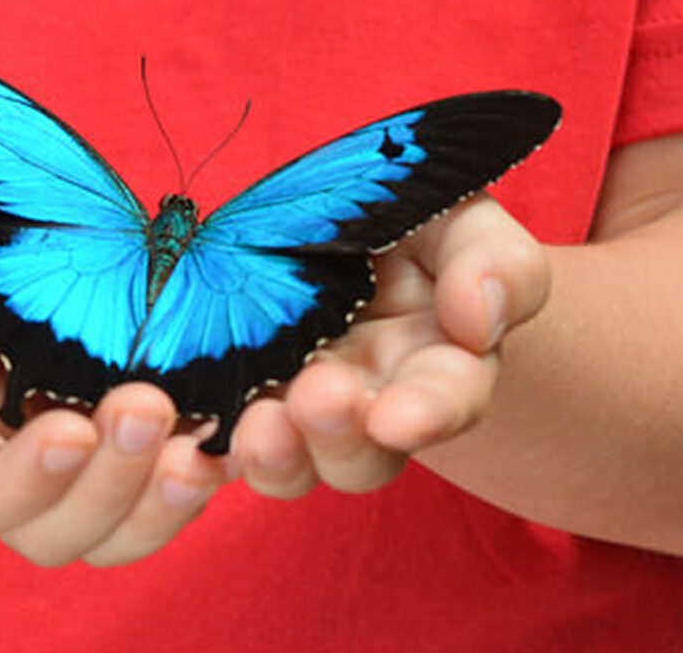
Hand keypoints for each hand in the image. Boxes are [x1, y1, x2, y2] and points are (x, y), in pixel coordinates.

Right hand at [0, 178, 227, 565]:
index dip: (21, 484)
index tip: (68, 427)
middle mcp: (13, 467)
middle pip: (55, 532)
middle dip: (109, 486)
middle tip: (149, 407)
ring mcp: (81, 462)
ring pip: (120, 531)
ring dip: (164, 502)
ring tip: (202, 446)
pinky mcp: (138, 440)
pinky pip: (170, 489)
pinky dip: (204, 471)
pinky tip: (233, 428)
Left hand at [231, 194, 550, 497]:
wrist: (341, 224)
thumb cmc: (416, 219)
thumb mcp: (465, 221)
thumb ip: (495, 263)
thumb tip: (480, 315)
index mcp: (439, 365)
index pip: (447, 401)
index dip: (428, 414)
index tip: (396, 418)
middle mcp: (371, 404)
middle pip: (364, 455)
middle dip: (338, 436)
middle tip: (316, 399)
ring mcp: (299, 410)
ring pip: (292, 464)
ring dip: (273, 453)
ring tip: (254, 424)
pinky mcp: (237, 401)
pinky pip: (217, 442)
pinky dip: (202, 449)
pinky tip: (186, 436)